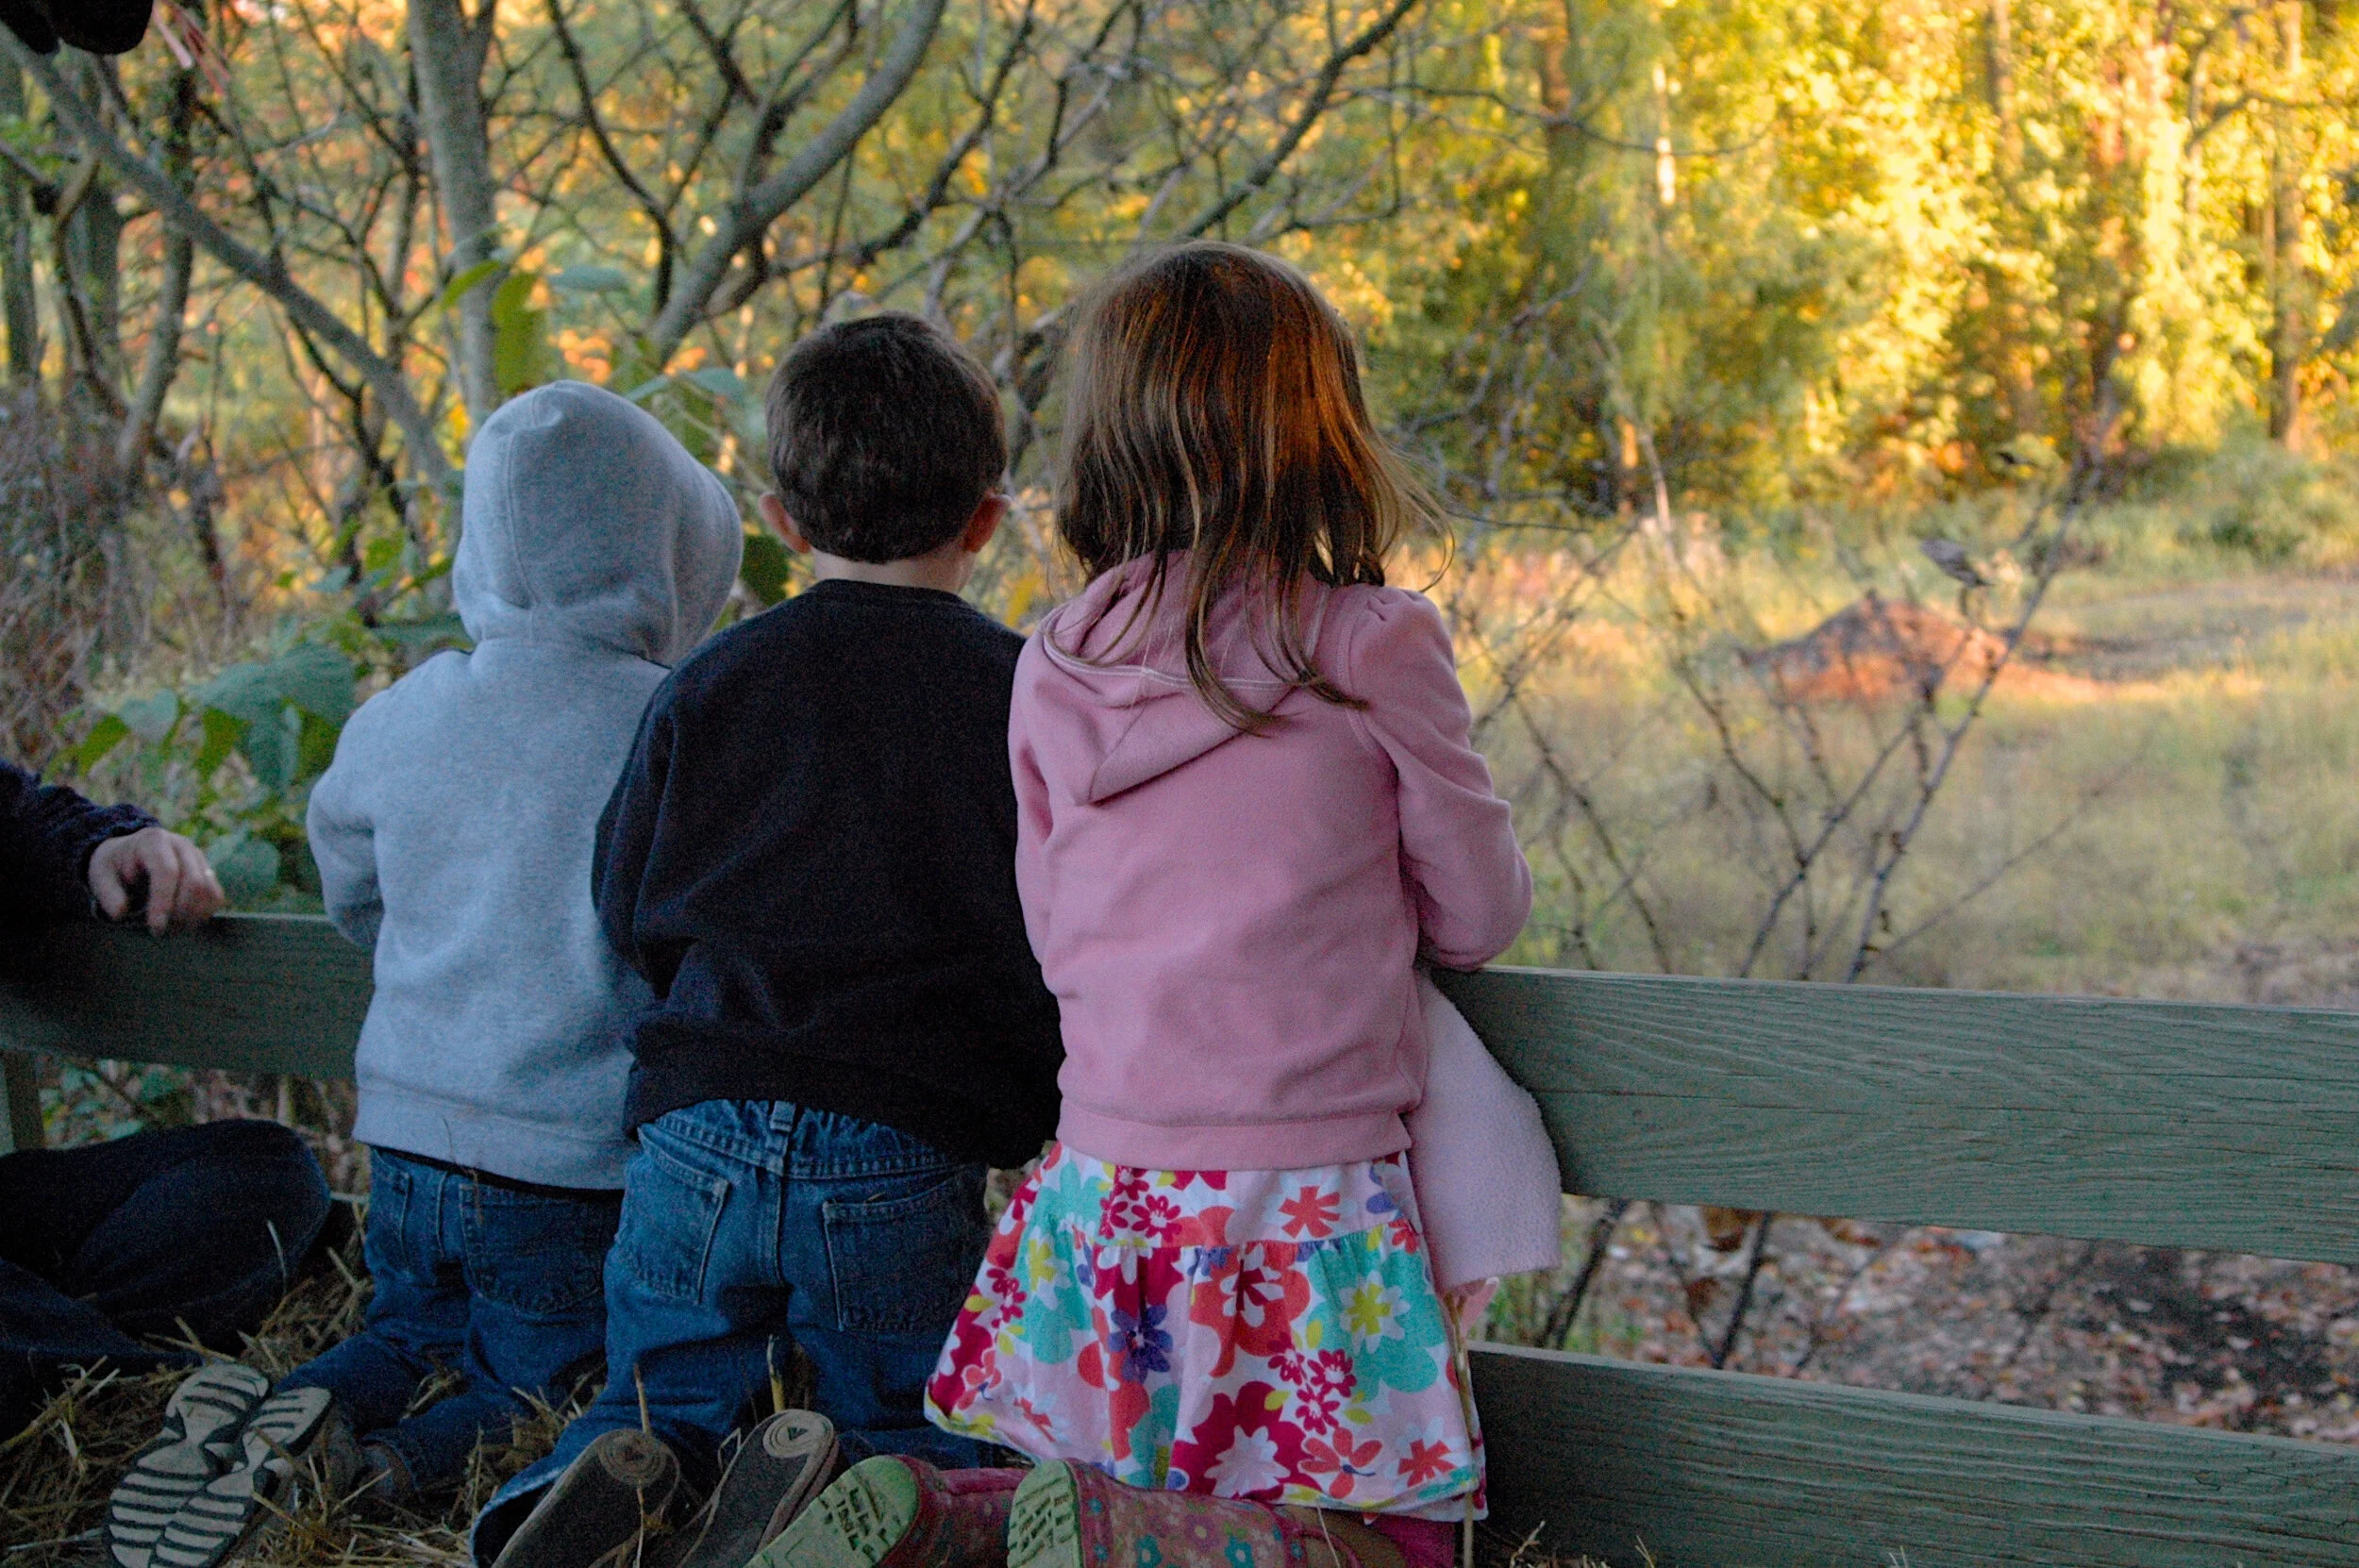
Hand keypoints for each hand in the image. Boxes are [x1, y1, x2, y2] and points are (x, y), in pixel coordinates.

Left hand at [87, 827, 226, 932]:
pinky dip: (204, 913)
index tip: (155, 927)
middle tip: (161, 932)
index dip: (164, 902)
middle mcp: (182, 845)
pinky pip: (216, 895)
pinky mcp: (207, 871)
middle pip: (194, 882)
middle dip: (180, 913)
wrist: (130, 853)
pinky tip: (184, 921)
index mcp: (153, 841)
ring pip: (209, 890)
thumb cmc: (115, 866)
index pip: (167, 872)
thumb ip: (108, 894)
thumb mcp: (100, 875)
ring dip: (194, 916)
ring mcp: (198, 857)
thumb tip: (121, 913)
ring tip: (173, 929)